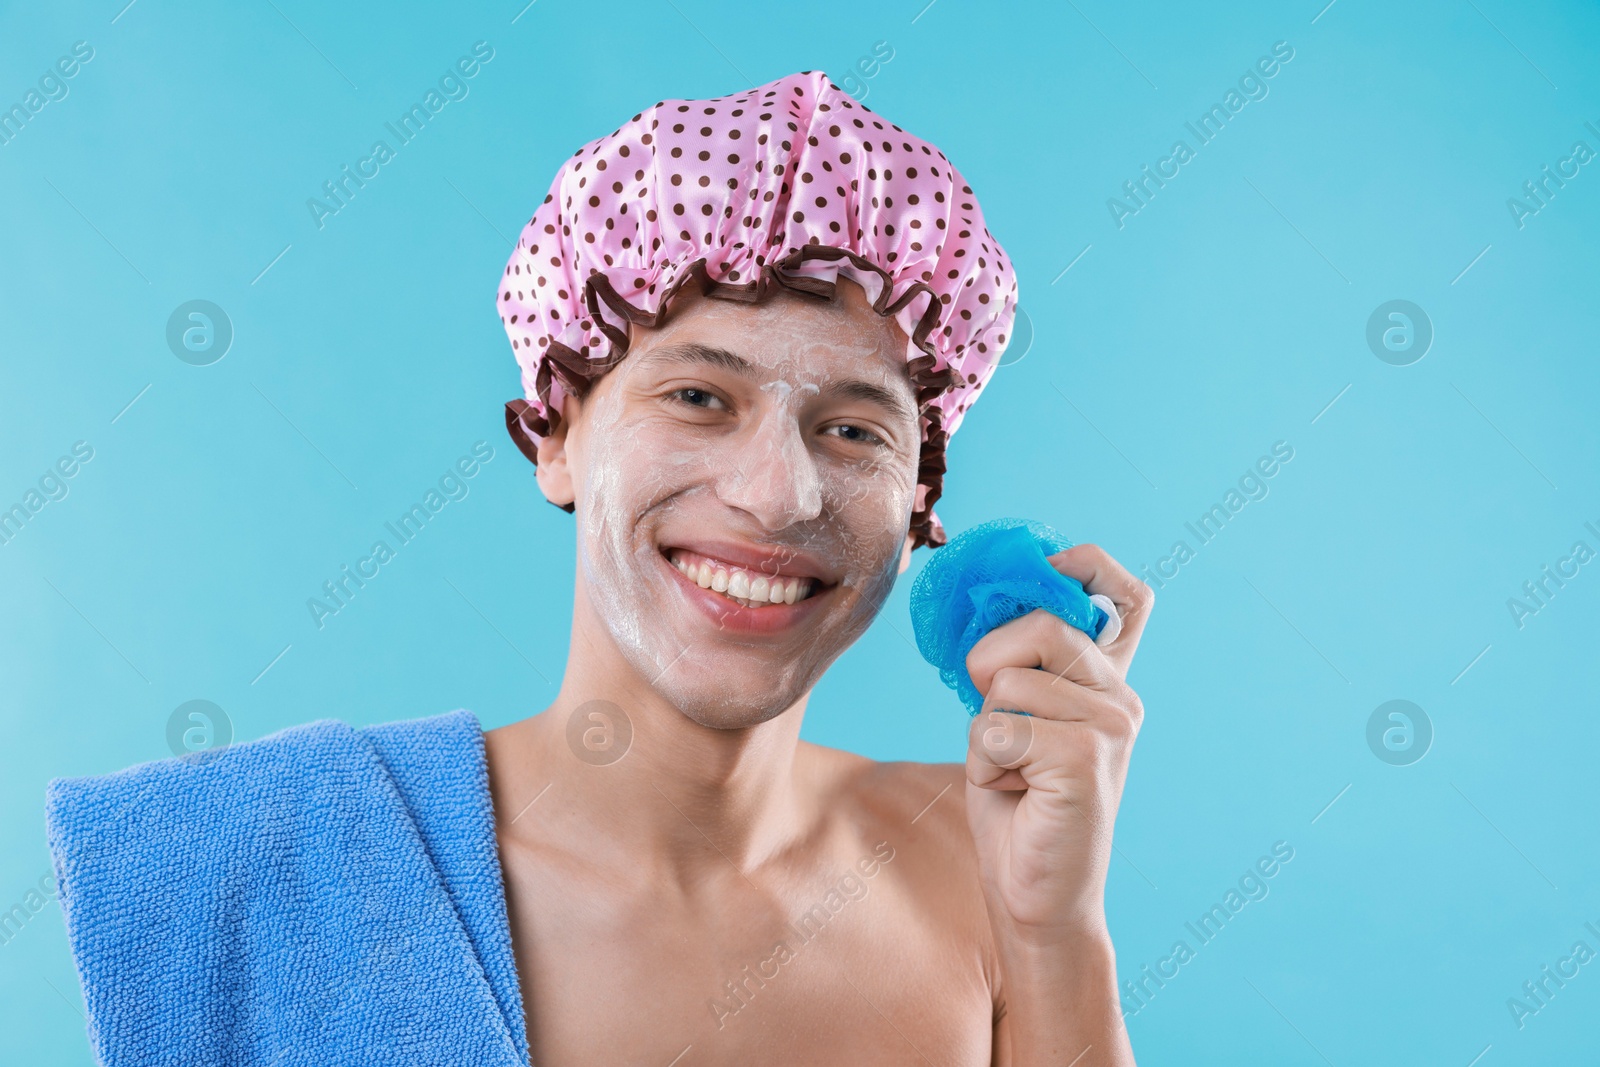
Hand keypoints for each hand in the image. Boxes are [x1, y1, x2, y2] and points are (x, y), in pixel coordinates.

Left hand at [962, 544, 1153, 938]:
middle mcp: (1120, 696)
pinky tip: (1015, 793)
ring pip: (1007, 682)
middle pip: (1038, 624)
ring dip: (984, 732)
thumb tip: (984, 601)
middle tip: (999, 727)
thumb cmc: (1017, 805)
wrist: (1035, 895)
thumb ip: (1017, 663)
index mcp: (1107, 680)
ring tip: (1013, 772)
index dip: (1081, 567)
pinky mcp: (1087, 758)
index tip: (1042, 576)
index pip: (1123, 593)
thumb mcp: (1012, 718)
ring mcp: (1111, 726)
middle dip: (989, 667)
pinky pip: (999, 728)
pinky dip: (984, 763)